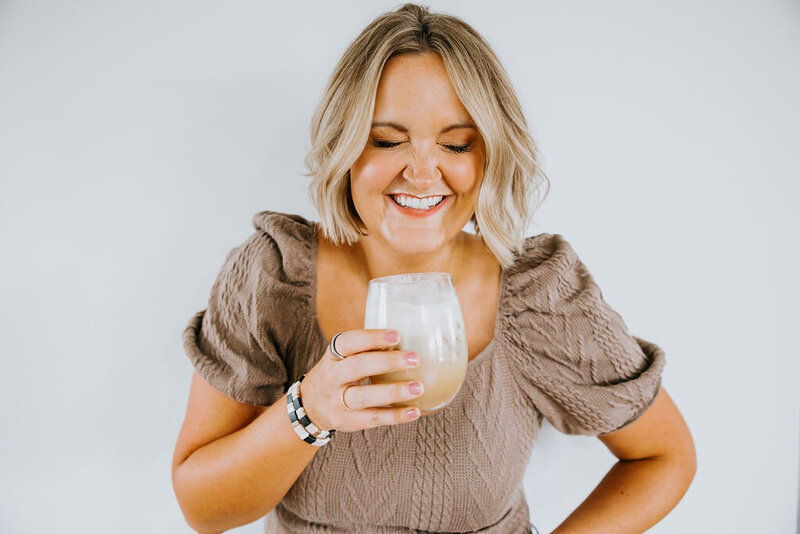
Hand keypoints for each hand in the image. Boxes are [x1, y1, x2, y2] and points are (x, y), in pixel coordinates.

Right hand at [300, 329, 423, 431]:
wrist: (309, 406)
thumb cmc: (337, 375)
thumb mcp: (341, 359)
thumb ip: (365, 351)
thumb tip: (408, 339)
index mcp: (333, 356)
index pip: (348, 342)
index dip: (372, 337)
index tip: (397, 335)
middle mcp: (332, 377)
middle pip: (358, 367)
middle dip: (388, 362)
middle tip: (415, 359)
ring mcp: (337, 402)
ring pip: (365, 396)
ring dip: (394, 391)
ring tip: (418, 387)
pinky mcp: (347, 421)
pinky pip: (373, 418)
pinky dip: (395, 415)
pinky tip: (414, 411)